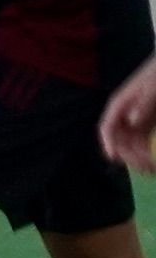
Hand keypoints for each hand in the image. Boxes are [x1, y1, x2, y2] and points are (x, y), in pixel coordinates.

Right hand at [107, 57, 155, 171]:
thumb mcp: (152, 88)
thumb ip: (144, 105)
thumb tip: (133, 121)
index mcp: (119, 106)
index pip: (107, 128)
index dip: (108, 143)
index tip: (114, 156)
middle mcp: (124, 117)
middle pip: (120, 141)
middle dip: (129, 156)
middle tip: (143, 167)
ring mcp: (136, 122)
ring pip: (132, 145)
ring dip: (139, 159)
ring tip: (152, 169)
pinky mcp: (147, 126)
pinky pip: (144, 143)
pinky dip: (148, 153)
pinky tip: (155, 161)